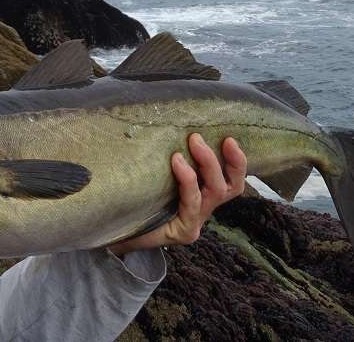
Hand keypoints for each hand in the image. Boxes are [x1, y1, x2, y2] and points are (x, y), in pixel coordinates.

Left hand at [108, 134, 245, 255]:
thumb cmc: (135, 196)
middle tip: (203, 137)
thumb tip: (172, 121)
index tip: (229, 138)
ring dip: (207, 163)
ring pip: (214, 192)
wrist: (115, 230)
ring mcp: (195, 222)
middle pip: (230, 187)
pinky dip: (188, 180)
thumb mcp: (159, 172)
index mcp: (203, 195)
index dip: (237, 161)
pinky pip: (192, 203)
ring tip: (193, 141)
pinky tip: (177, 162)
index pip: (232, 180)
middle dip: (227, 159)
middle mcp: (204, 209)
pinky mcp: (183, 232)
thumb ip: (172, 155)